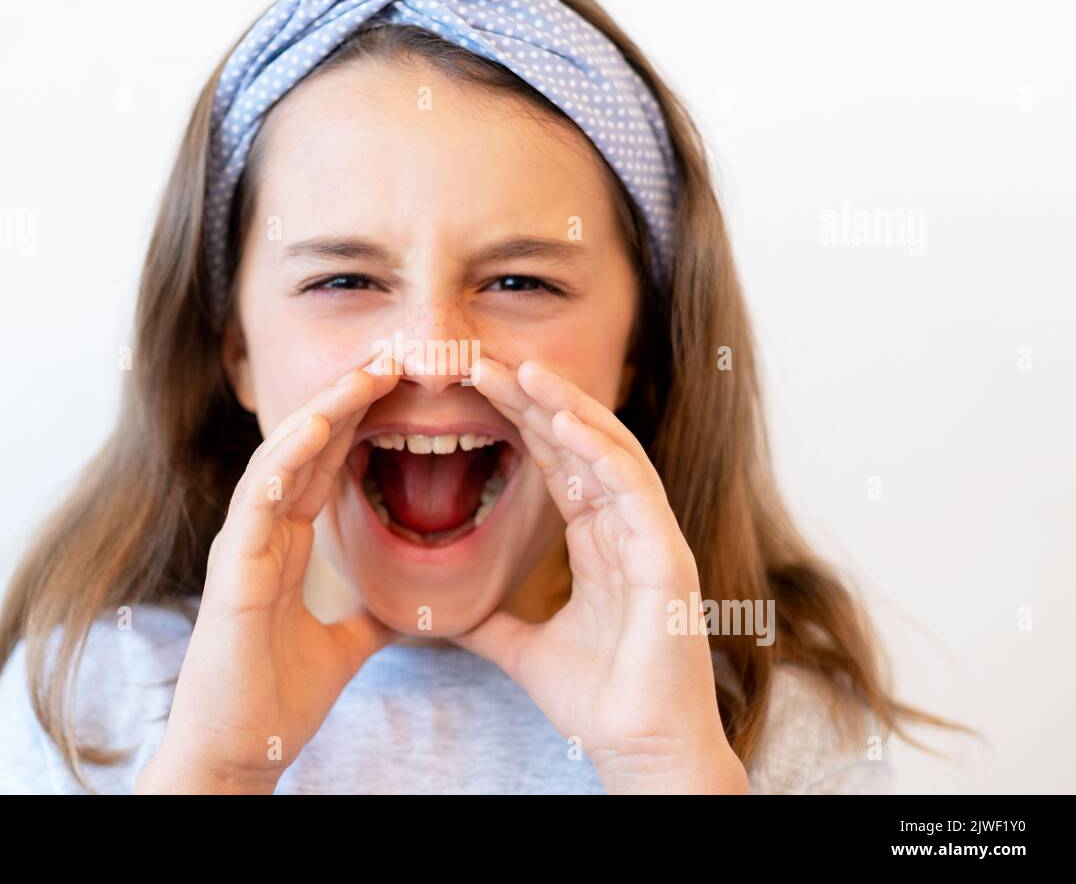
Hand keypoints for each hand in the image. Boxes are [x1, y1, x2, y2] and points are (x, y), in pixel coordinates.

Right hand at [137, 355, 400, 793]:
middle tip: (392, 359)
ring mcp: (244, 547)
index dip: (359, 424)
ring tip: (363, 376)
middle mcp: (263, 535)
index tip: (400, 388)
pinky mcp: (233, 570)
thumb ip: (372, 618)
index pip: (326, 467)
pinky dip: (284, 461)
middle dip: (347, 400)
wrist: (236, 753)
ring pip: (280, 460)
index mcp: (286, 545)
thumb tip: (413, 608)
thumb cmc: (274, 699)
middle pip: (307, 449)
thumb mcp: (345, 648)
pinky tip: (314, 428)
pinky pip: (257, 502)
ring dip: (320, 413)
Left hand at [452, 357, 747, 793]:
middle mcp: (625, 527)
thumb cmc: (600, 699)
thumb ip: (489, 623)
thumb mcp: (524, 649)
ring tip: (521, 371)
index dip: (517, 420)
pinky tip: (566, 419)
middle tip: (481, 360)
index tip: (471, 387)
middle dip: (531, 398)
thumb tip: (442, 614)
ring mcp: (649, 537)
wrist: (639, 749)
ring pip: (609, 451)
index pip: (555, 461)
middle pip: (577, 443)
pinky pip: (635, 489)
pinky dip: (602, 449)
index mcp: (598, 539)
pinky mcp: (667, 557)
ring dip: (566, 406)